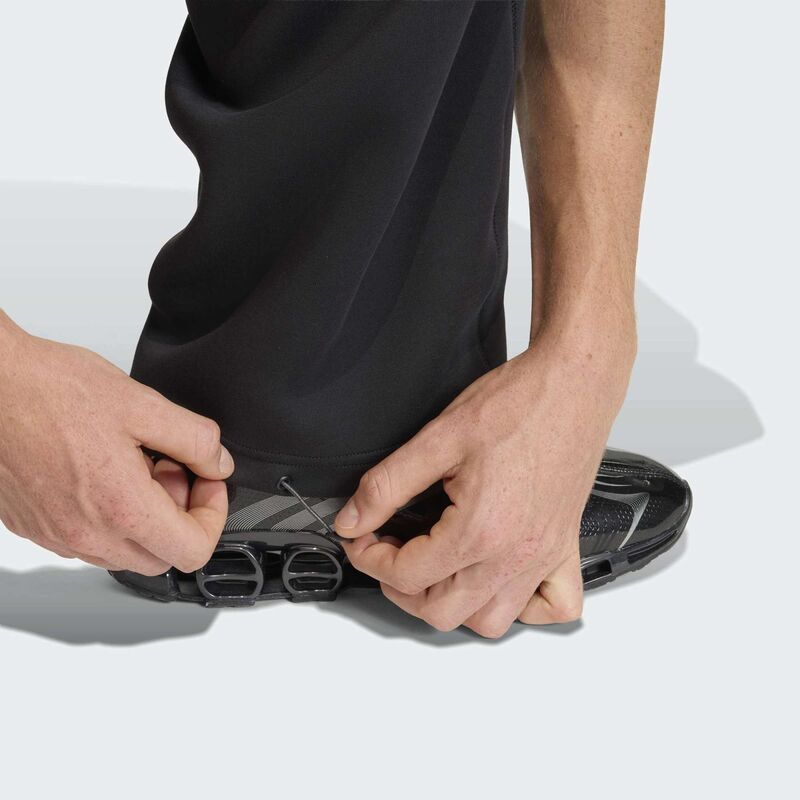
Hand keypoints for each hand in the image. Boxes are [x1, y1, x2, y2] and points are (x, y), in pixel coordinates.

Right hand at [0, 313, 233, 573]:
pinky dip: (109, 515)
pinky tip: (103, 469)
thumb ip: (195, 440)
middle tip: (170, 468)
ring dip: (144, 516)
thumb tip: (218, 464)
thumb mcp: (143, 404)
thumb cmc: (49, 390)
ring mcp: (57, 535)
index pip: (193, 551)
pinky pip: (88, 540)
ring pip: (124, 552)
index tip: (206, 481)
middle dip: (180, 515)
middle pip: (162, 556)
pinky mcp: (35, 526)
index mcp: (121, 508)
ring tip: (135, 463)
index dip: (213, 514)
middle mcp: (86, 534)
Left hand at [335, 330, 634, 637]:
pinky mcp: (566, 547)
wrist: (573, 385)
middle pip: (442, 611)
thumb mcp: (438, 438)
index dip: (369, 558)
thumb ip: (387, 485)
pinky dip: (524, 607)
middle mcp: (515, 554)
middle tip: (387, 552)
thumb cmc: (519, 404)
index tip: (360, 536)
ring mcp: (544, 556)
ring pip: (491, 621)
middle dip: (400, 587)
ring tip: (435, 569)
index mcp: (480, 529)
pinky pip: (553, 607)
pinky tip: (500, 577)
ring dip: (454, 604)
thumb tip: (353, 519)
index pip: (407, 575)